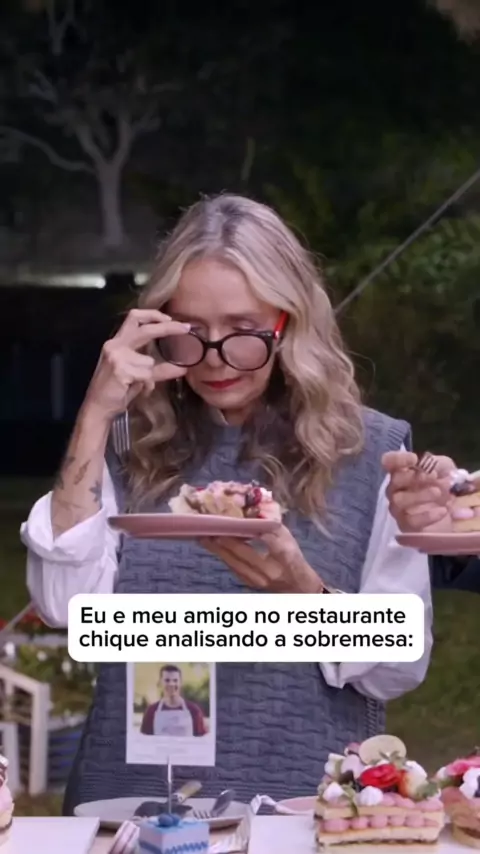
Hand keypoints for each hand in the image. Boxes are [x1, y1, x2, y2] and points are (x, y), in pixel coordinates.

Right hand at [84, 309, 190, 418]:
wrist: (99, 408)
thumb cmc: (118, 391)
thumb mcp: (140, 376)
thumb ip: (158, 368)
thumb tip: (183, 368)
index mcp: (118, 342)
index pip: (134, 317)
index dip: (153, 315)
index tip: (171, 319)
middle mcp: (115, 345)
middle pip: (144, 328)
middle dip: (167, 327)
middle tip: (186, 328)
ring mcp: (116, 356)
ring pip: (149, 361)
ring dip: (150, 376)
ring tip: (142, 386)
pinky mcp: (119, 369)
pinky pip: (146, 375)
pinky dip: (147, 385)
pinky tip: (139, 391)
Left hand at [198, 525, 324, 592]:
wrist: (297, 588)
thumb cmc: (294, 559)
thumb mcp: (289, 539)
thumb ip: (272, 527)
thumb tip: (251, 514)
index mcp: (285, 558)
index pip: (269, 544)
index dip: (253, 533)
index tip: (234, 523)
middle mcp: (269, 571)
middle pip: (244, 554)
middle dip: (224, 540)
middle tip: (208, 528)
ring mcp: (257, 580)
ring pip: (233, 562)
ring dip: (217, 549)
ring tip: (203, 536)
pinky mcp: (248, 583)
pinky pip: (232, 567)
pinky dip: (222, 555)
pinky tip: (213, 546)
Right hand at [382, 451, 456, 532]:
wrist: (455, 510)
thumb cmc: (443, 483)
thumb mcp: (444, 467)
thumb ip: (436, 464)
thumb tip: (428, 467)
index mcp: (401, 471)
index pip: (389, 462)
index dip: (397, 459)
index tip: (414, 459)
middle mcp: (396, 489)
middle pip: (394, 481)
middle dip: (413, 477)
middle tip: (433, 476)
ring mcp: (399, 508)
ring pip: (399, 501)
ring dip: (419, 495)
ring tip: (438, 492)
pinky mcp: (406, 525)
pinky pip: (411, 521)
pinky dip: (427, 516)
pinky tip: (443, 510)